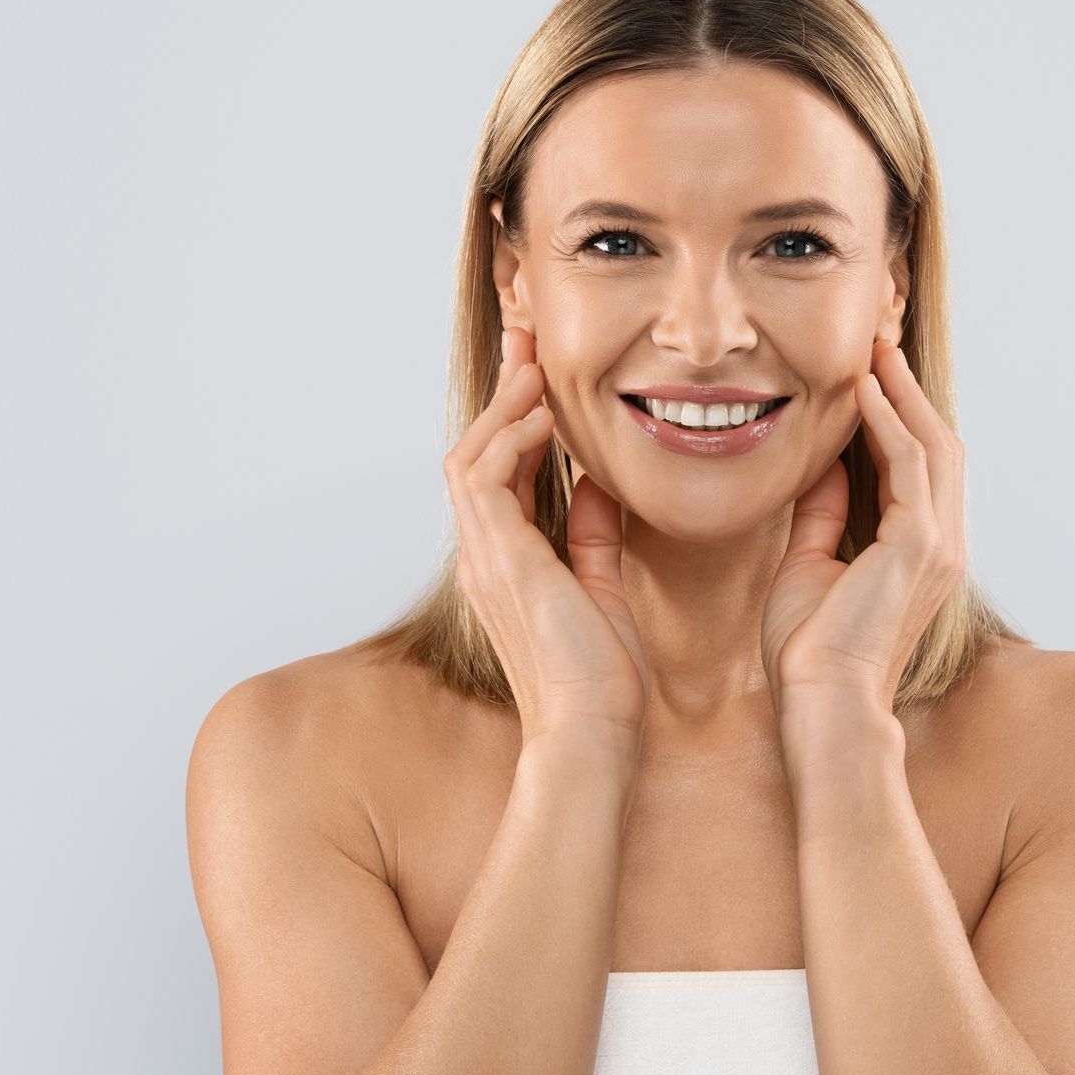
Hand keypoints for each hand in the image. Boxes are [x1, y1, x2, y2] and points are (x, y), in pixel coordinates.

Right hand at [443, 327, 651, 755]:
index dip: (515, 420)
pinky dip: (507, 438)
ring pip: (470, 456)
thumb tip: (599, 482)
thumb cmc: (603, 679)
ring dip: (502, 406)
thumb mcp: (601, 586)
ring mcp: (484, 559)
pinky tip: (541, 414)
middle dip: (500, 394)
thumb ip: (593, 534)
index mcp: (506, 564)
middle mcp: (484, 557)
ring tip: (535, 365)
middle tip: (526, 342)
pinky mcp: (499, 559)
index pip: (500, 473)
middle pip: (474, 452)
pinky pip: (484, 476)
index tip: (538, 375)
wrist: (593, 732)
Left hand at [760, 337, 967, 724]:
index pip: (921, 467)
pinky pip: (910, 464)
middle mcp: (943, 545)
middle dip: (910, 391)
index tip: (871, 375)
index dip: (900, 416)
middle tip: (878, 344)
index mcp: (923, 553)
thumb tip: (823, 466)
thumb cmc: (811, 650)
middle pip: (939, 445)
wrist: (822, 701)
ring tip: (874, 351)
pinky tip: (864, 392)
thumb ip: (823, 513)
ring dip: (903, 393)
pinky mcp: (920, 545)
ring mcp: (939, 544)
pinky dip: (890, 422)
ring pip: (933, 445)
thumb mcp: (810, 563)